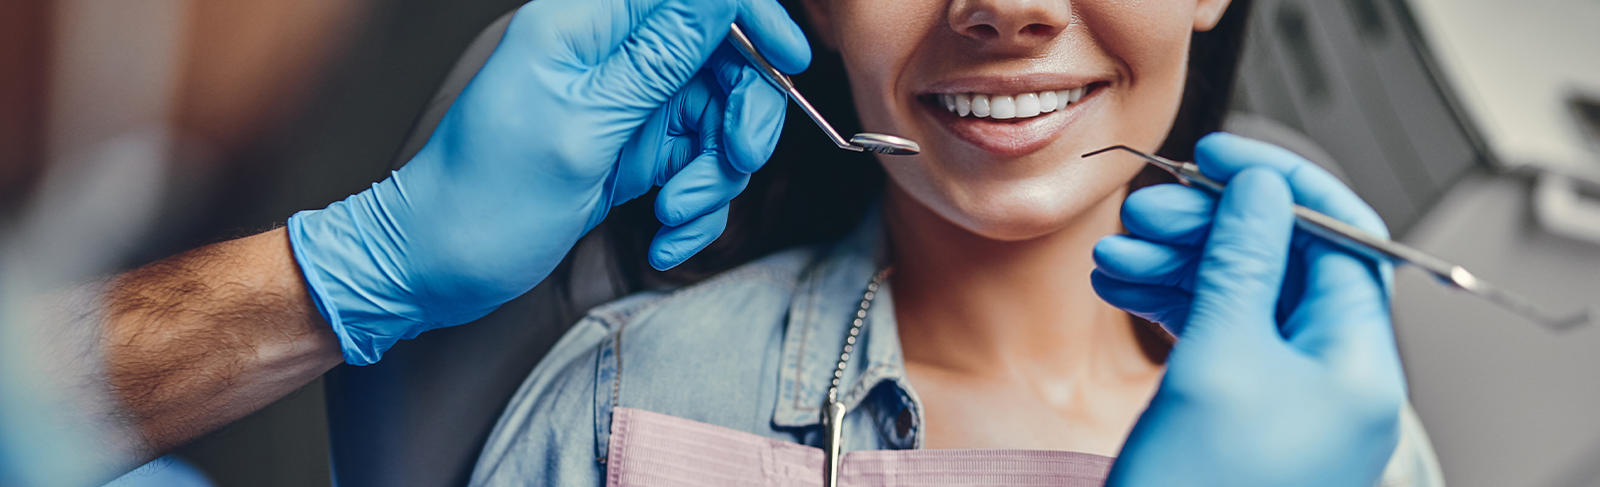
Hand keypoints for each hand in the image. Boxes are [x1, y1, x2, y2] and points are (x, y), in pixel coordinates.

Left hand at [287, 0, 810, 364]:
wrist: (437, 268)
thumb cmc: (484, 199)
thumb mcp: (583, 126)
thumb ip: (659, 54)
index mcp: (586, 23)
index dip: (752, 15)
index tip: (787, 61)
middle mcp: (610, 54)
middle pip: (722, 57)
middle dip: (740, 117)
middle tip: (733, 163)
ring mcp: (624, 102)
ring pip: (716, 118)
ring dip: (714, 176)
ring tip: (674, 214)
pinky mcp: (631, 148)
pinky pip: (695, 163)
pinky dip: (693, 205)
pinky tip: (662, 234)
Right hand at [1094, 133, 1404, 485]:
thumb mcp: (1219, 362)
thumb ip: (1240, 265)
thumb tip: (1260, 191)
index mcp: (1354, 364)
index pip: (1338, 238)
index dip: (1279, 185)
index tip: (1219, 156)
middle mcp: (1329, 378)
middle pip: (1280, 263)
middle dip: (1210, 228)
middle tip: (1147, 212)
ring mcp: (1284, 399)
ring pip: (1236, 296)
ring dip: (1175, 264)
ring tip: (1114, 256)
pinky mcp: (1239, 414)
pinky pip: (1211, 335)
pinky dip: (1167, 303)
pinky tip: (1120, 288)